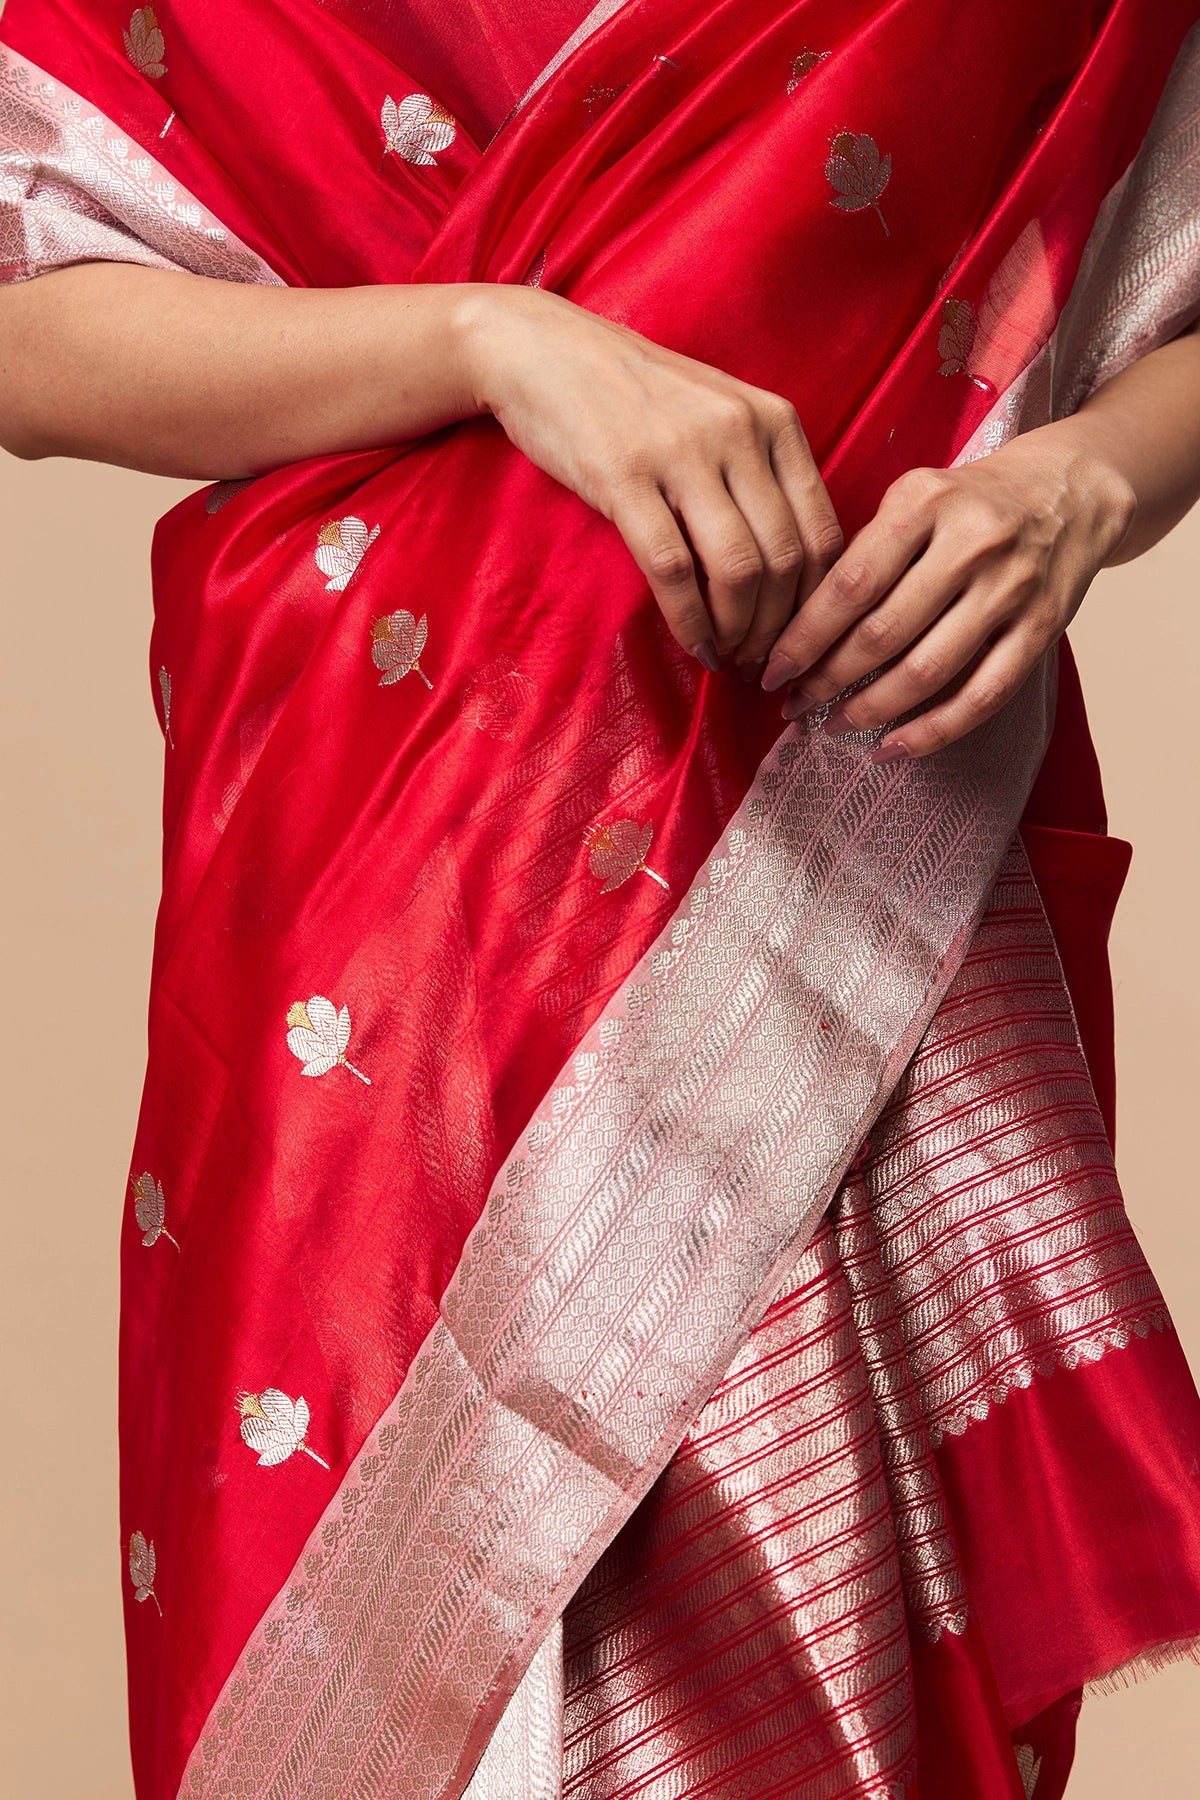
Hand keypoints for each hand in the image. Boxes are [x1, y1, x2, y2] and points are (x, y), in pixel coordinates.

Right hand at [459, 285, 842, 671]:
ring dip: (739, 631)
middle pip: (786, 559)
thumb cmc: (634, 394)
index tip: (798, 638)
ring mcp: (682, 454)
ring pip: (739, 570)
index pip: (822, 530)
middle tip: (762, 661)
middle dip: (779, 628)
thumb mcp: (719, 414)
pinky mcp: (625, 479)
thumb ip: (762, 473)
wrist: (543, 351)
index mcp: (775, 421)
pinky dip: (690, 621)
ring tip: (730, 655)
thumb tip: (793, 568)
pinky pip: (674, 570)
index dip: (818, 601)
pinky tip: (694, 644)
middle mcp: (740, 433)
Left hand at [758, 423, 1136, 758]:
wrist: (1073, 490)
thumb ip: (867, 551)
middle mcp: (971, 544)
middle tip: (794, 705)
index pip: (849, 584)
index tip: (772, 671)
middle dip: (827, 679)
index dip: (804, 637)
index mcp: (925, 503)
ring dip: (870, 709)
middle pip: (883, 633)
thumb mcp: (916, 497)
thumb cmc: (972, 502)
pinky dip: (932, 731)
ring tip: (833, 725)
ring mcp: (1011, 589)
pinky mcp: (1042, 628)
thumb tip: (802, 630)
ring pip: (927, 669)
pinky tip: (892, 748)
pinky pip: (982, 696)